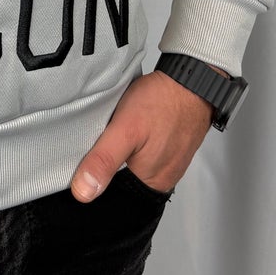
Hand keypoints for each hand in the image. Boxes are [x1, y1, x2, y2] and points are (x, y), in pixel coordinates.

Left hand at [69, 64, 228, 199]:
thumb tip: (83, 192)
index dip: (98, 182)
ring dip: (124, 153)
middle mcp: (164, 176)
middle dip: (110, 166)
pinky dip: (137, 142)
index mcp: (151, 182)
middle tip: (101, 143)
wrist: (192, 78)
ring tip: (116, 134)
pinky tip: (131, 128)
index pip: (116, 196)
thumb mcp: (124, 129)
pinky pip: (149, 151)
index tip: (86, 166)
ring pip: (137, 165)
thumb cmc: (163, 101)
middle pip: (126, 181)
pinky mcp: (173, 145)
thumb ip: (103, 162)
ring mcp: (171, 160)